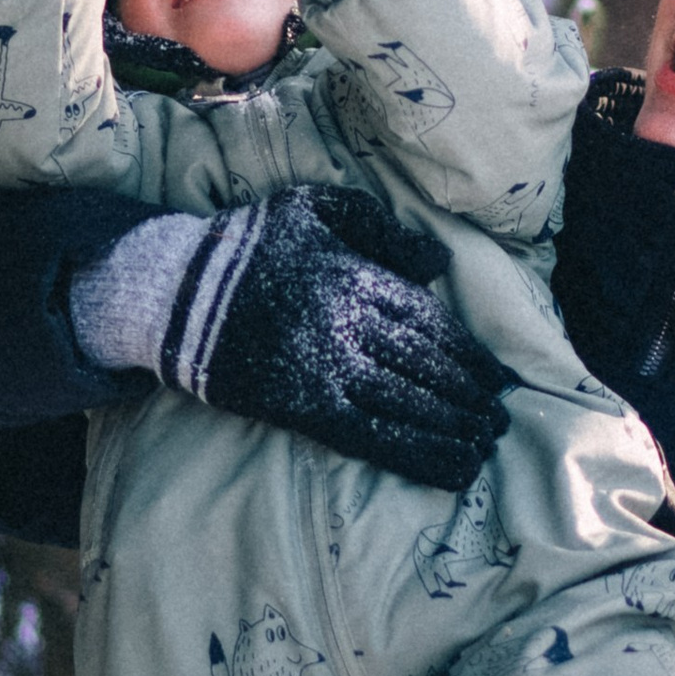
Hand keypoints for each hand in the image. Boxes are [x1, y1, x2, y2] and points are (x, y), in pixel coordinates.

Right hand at [172, 187, 510, 490]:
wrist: (175, 292)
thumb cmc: (247, 245)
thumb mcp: (313, 207)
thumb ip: (378, 227)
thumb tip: (438, 264)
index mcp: (356, 275)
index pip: (429, 322)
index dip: (468, 354)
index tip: (496, 378)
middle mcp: (350, 323)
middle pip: (427, 366)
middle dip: (469, 397)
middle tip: (499, 419)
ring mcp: (328, 367)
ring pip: (409, 403)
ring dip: (454, 429)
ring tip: (482, 446)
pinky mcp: (304, 406)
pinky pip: (374, 437)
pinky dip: (418, 454)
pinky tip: (449, 468)